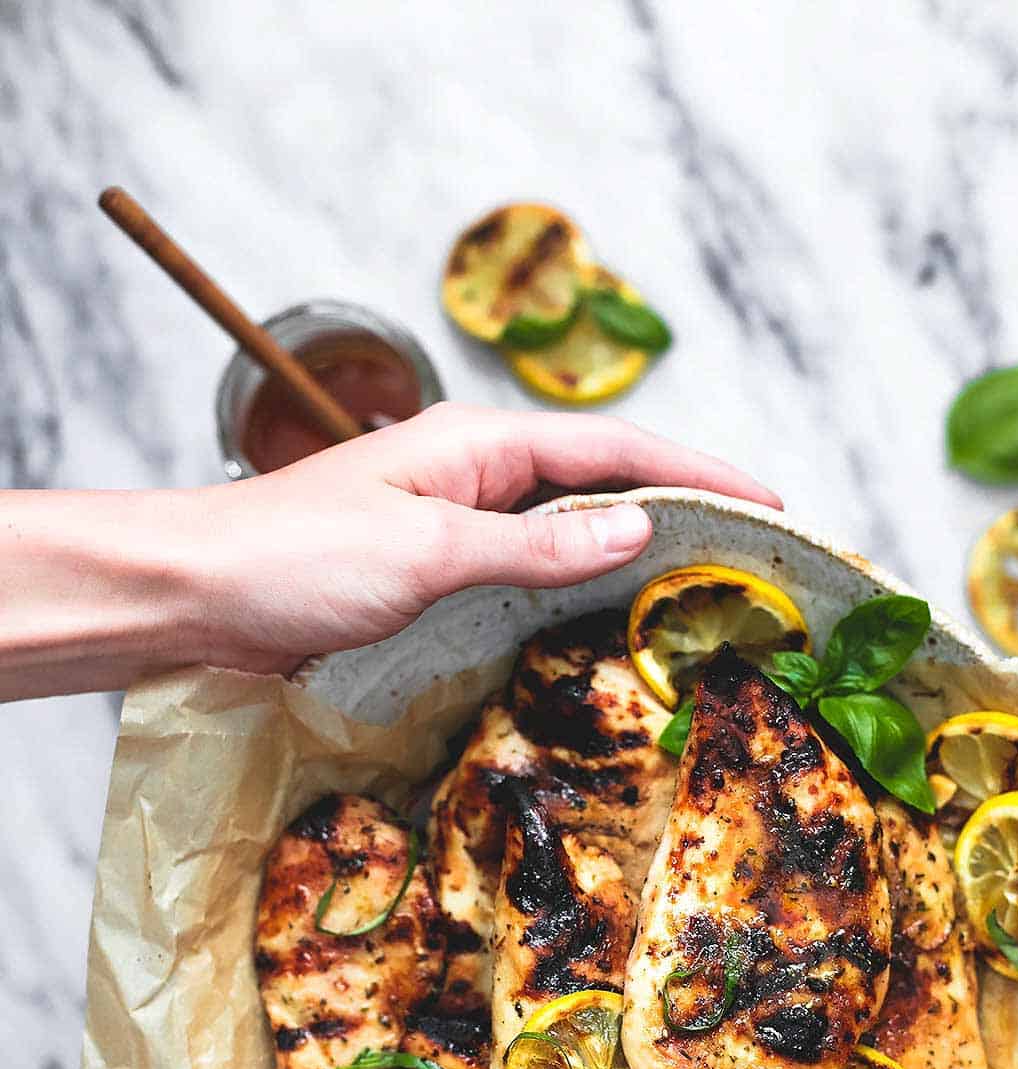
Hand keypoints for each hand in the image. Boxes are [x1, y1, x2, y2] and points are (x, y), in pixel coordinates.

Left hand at [0, 402, 778, 699]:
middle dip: (683, 510)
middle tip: (756, 556)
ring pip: (569, 530)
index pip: (618, 452)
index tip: (771, 504)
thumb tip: (634, 529)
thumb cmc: (295, 561)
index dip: (700, 475)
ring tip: (706, 588)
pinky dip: (579, 589)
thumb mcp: (427, 553)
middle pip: (604, 483)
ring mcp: (455, 522)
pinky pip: (529, 571)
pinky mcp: (432, 571)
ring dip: (634, 553)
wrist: (192, 594)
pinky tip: (606, 620)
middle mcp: (476, 475)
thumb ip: (534, 546)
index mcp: (481, 446)